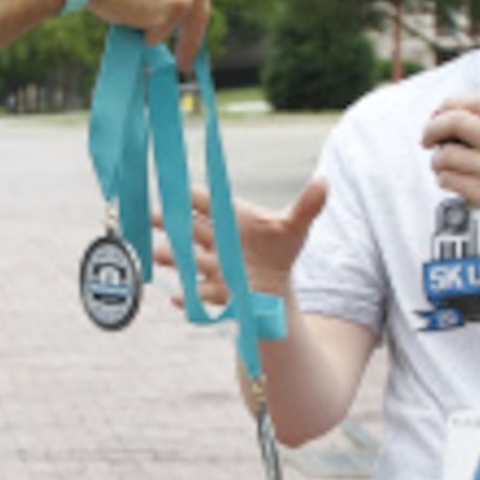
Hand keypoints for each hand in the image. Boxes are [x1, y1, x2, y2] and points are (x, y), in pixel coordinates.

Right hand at [66, 0, 209, 69]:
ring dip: (162, 31)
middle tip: (185, 58)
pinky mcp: (178, 5)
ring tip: (138, 32)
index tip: (186, 17)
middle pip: (199, 0)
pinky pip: (163, 31)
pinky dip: (146, 33)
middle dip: (191, 30)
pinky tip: (125, 15)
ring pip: (184, 20)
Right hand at [154, 180, 328, 309]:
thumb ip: (307, 206)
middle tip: (155, 216)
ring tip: (159, 255)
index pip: (206, 201)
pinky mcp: (213, 290)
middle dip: (171, 223)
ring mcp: (211, 264)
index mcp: (229, 217)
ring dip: (173, 257)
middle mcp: (214, 239)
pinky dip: (188, 297)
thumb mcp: (294, 227)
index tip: (178, 190)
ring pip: (188, 259)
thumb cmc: (278, 249)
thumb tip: (325, 181)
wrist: (272, 285)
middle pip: (189, 227)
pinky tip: (178, 299)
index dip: (192, 195)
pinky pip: (198, 294)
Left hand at [421, 95, 479, 253]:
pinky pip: (451, 180)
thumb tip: (452, 120)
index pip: (477, 101)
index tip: (439, 115)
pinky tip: (450, 183)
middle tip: (427, 140)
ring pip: (448, 154)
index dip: (450, 104)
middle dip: (432, 128)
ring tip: (441, 167)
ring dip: (436, 161)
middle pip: (457, 120)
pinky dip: (443, 180)